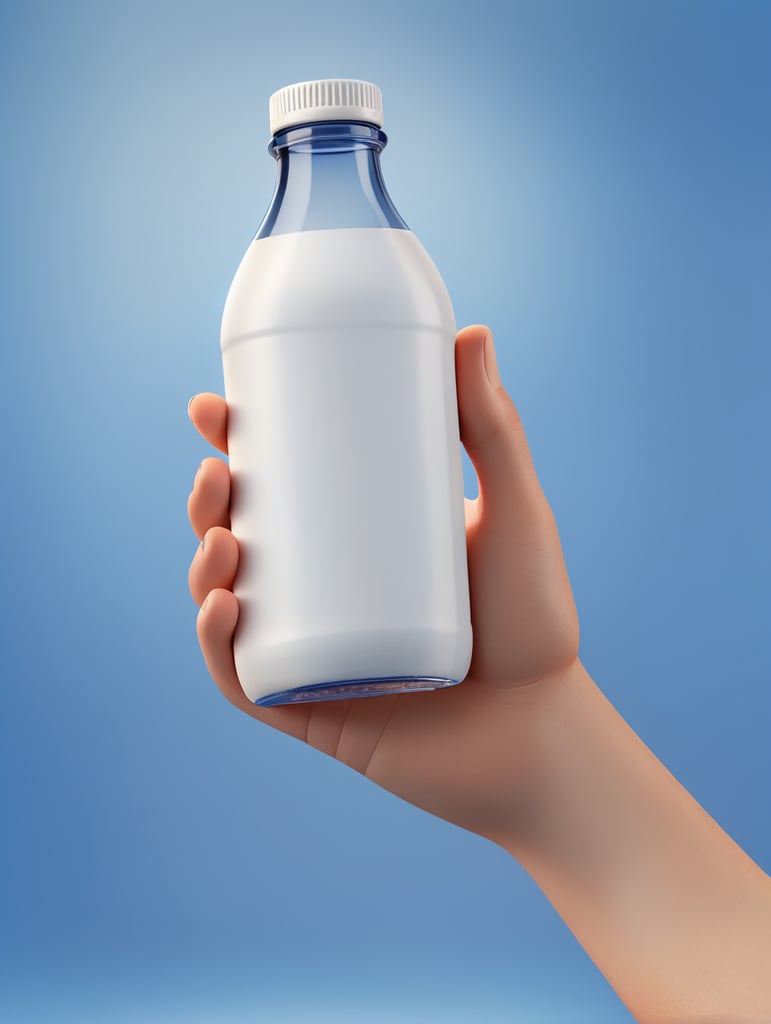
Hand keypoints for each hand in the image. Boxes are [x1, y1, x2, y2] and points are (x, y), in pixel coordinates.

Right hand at [187, 325, 579, 842]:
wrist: (543, 733)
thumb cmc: (534, 623)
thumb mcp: (515, 513)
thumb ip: (496, 429)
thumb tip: (471, 332)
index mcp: (363, 543)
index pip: (284, 486)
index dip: (236, 447)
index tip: (213, 407)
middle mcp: (329, 593)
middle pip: (244, 539)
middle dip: (210, 503)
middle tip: (218, 473)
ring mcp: (315, 649)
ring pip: (232, 602)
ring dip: (205, 563)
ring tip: (226, 539)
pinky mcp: (311, 706)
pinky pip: (245, 677)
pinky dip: (220, 645)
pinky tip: (226, 606)